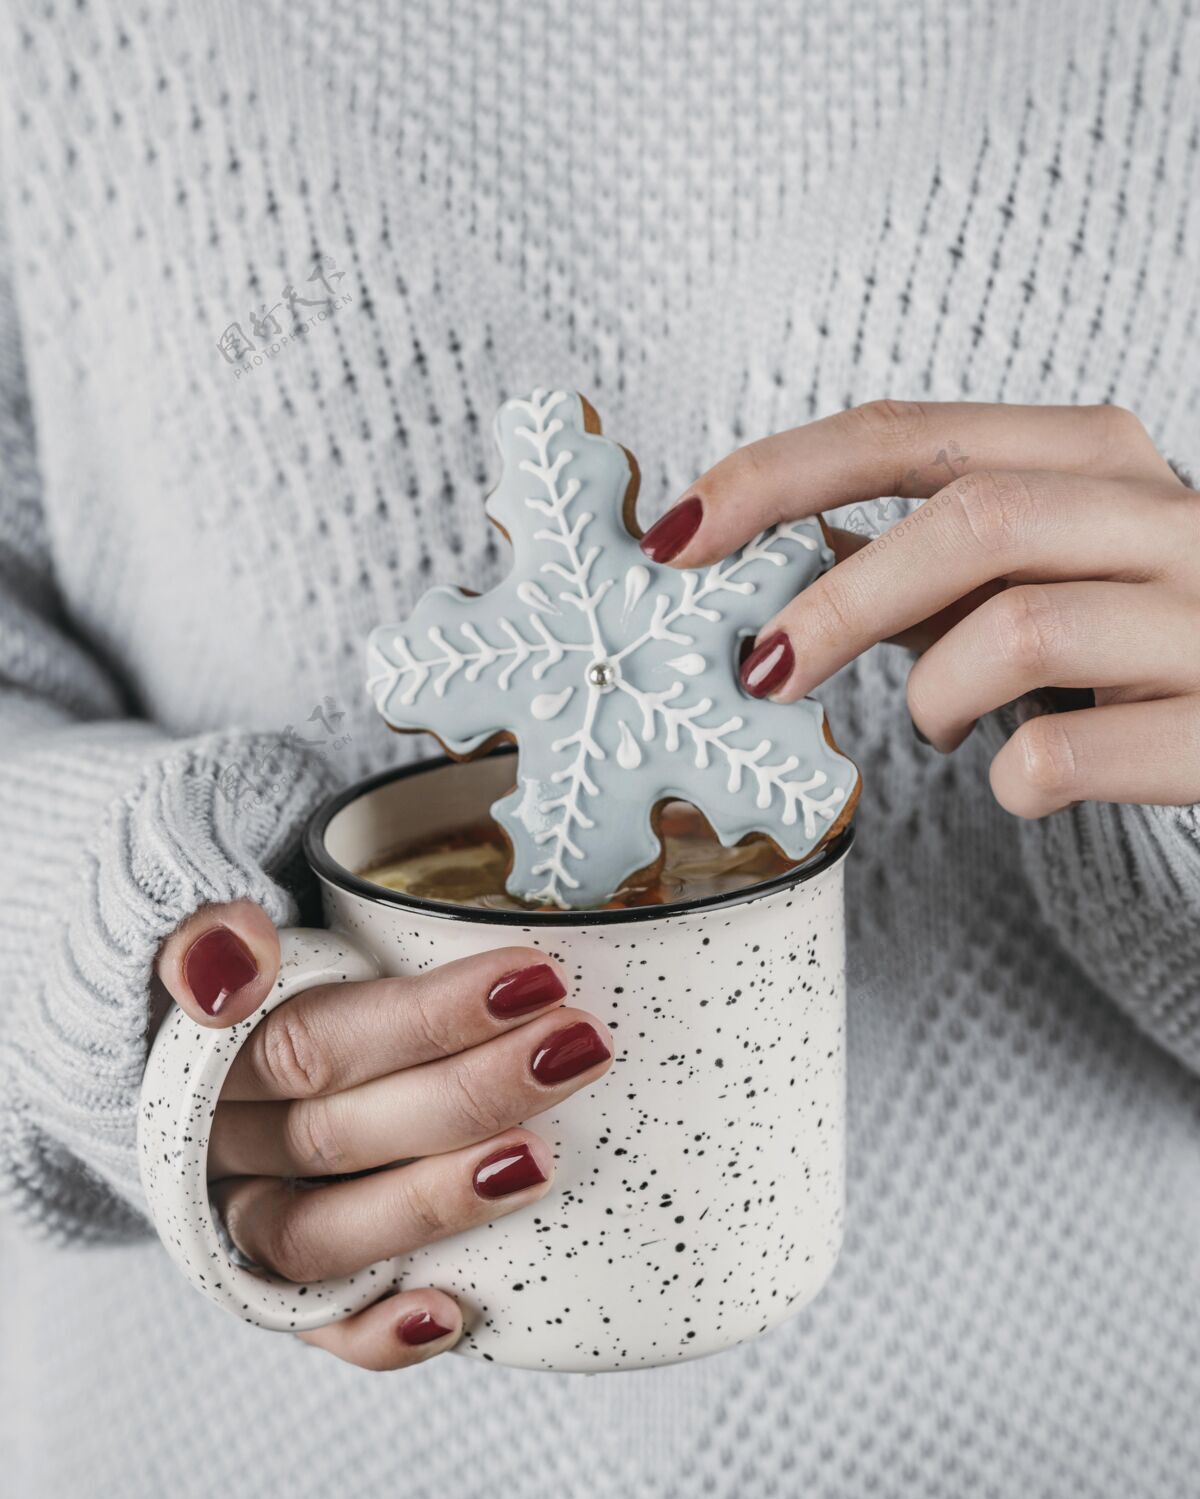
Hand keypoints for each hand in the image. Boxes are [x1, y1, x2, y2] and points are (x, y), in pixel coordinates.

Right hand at [156, 903, 611, 1368]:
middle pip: (340, 1134)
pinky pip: (316, 1327)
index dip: (427, 1018)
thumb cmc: (259, 980)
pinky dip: (377, 1334)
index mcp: (204, 1052)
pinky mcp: (274, 1285)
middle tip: (580, 1047)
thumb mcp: (218, 927)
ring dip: (433, 1205)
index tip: (536, 978)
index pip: (315, 1040)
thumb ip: (210, 930)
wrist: (204, 1059)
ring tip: (539, 1163)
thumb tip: (234, 962)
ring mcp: (246, 1220)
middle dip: (470, 1094)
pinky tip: (454, 1316)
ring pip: (323, 1236)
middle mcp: (220, 1146)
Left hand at [640, 400, 1199, 815]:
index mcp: (1094, 456)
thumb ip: (922, 550)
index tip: (677, 535)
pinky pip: (1064, 753)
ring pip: (1018, 630)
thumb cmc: (1137, 634)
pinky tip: (1021, 783)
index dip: (777, 478)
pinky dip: (1009, 779)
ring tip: (941, 729)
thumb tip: (761, 543)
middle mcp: (1162, 515)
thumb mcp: (1036, 565)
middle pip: (969, 519)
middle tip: (766, 672)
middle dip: (838, 603)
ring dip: (936, 696)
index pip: (910, 437)